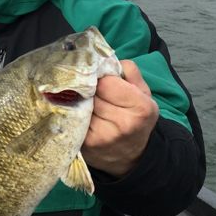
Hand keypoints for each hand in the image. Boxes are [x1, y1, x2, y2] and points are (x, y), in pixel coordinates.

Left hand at [82, 60, 158, 177]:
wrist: (131, 157)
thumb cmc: (136, 119)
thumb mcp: (143, 94)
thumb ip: (129, 71)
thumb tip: (103, 58)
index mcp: (140, 108)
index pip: (106, 82)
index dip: (102, 80)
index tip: (103, 84)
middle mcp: (123, 124)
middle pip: (91, 93)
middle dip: (89, 90)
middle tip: (93, 94)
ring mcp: (102, 137)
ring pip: (79, 104)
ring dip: (79, 102)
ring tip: (88, 105)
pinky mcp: (85, 145)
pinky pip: (71, 118)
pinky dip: (73, 114)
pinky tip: (80, 116)